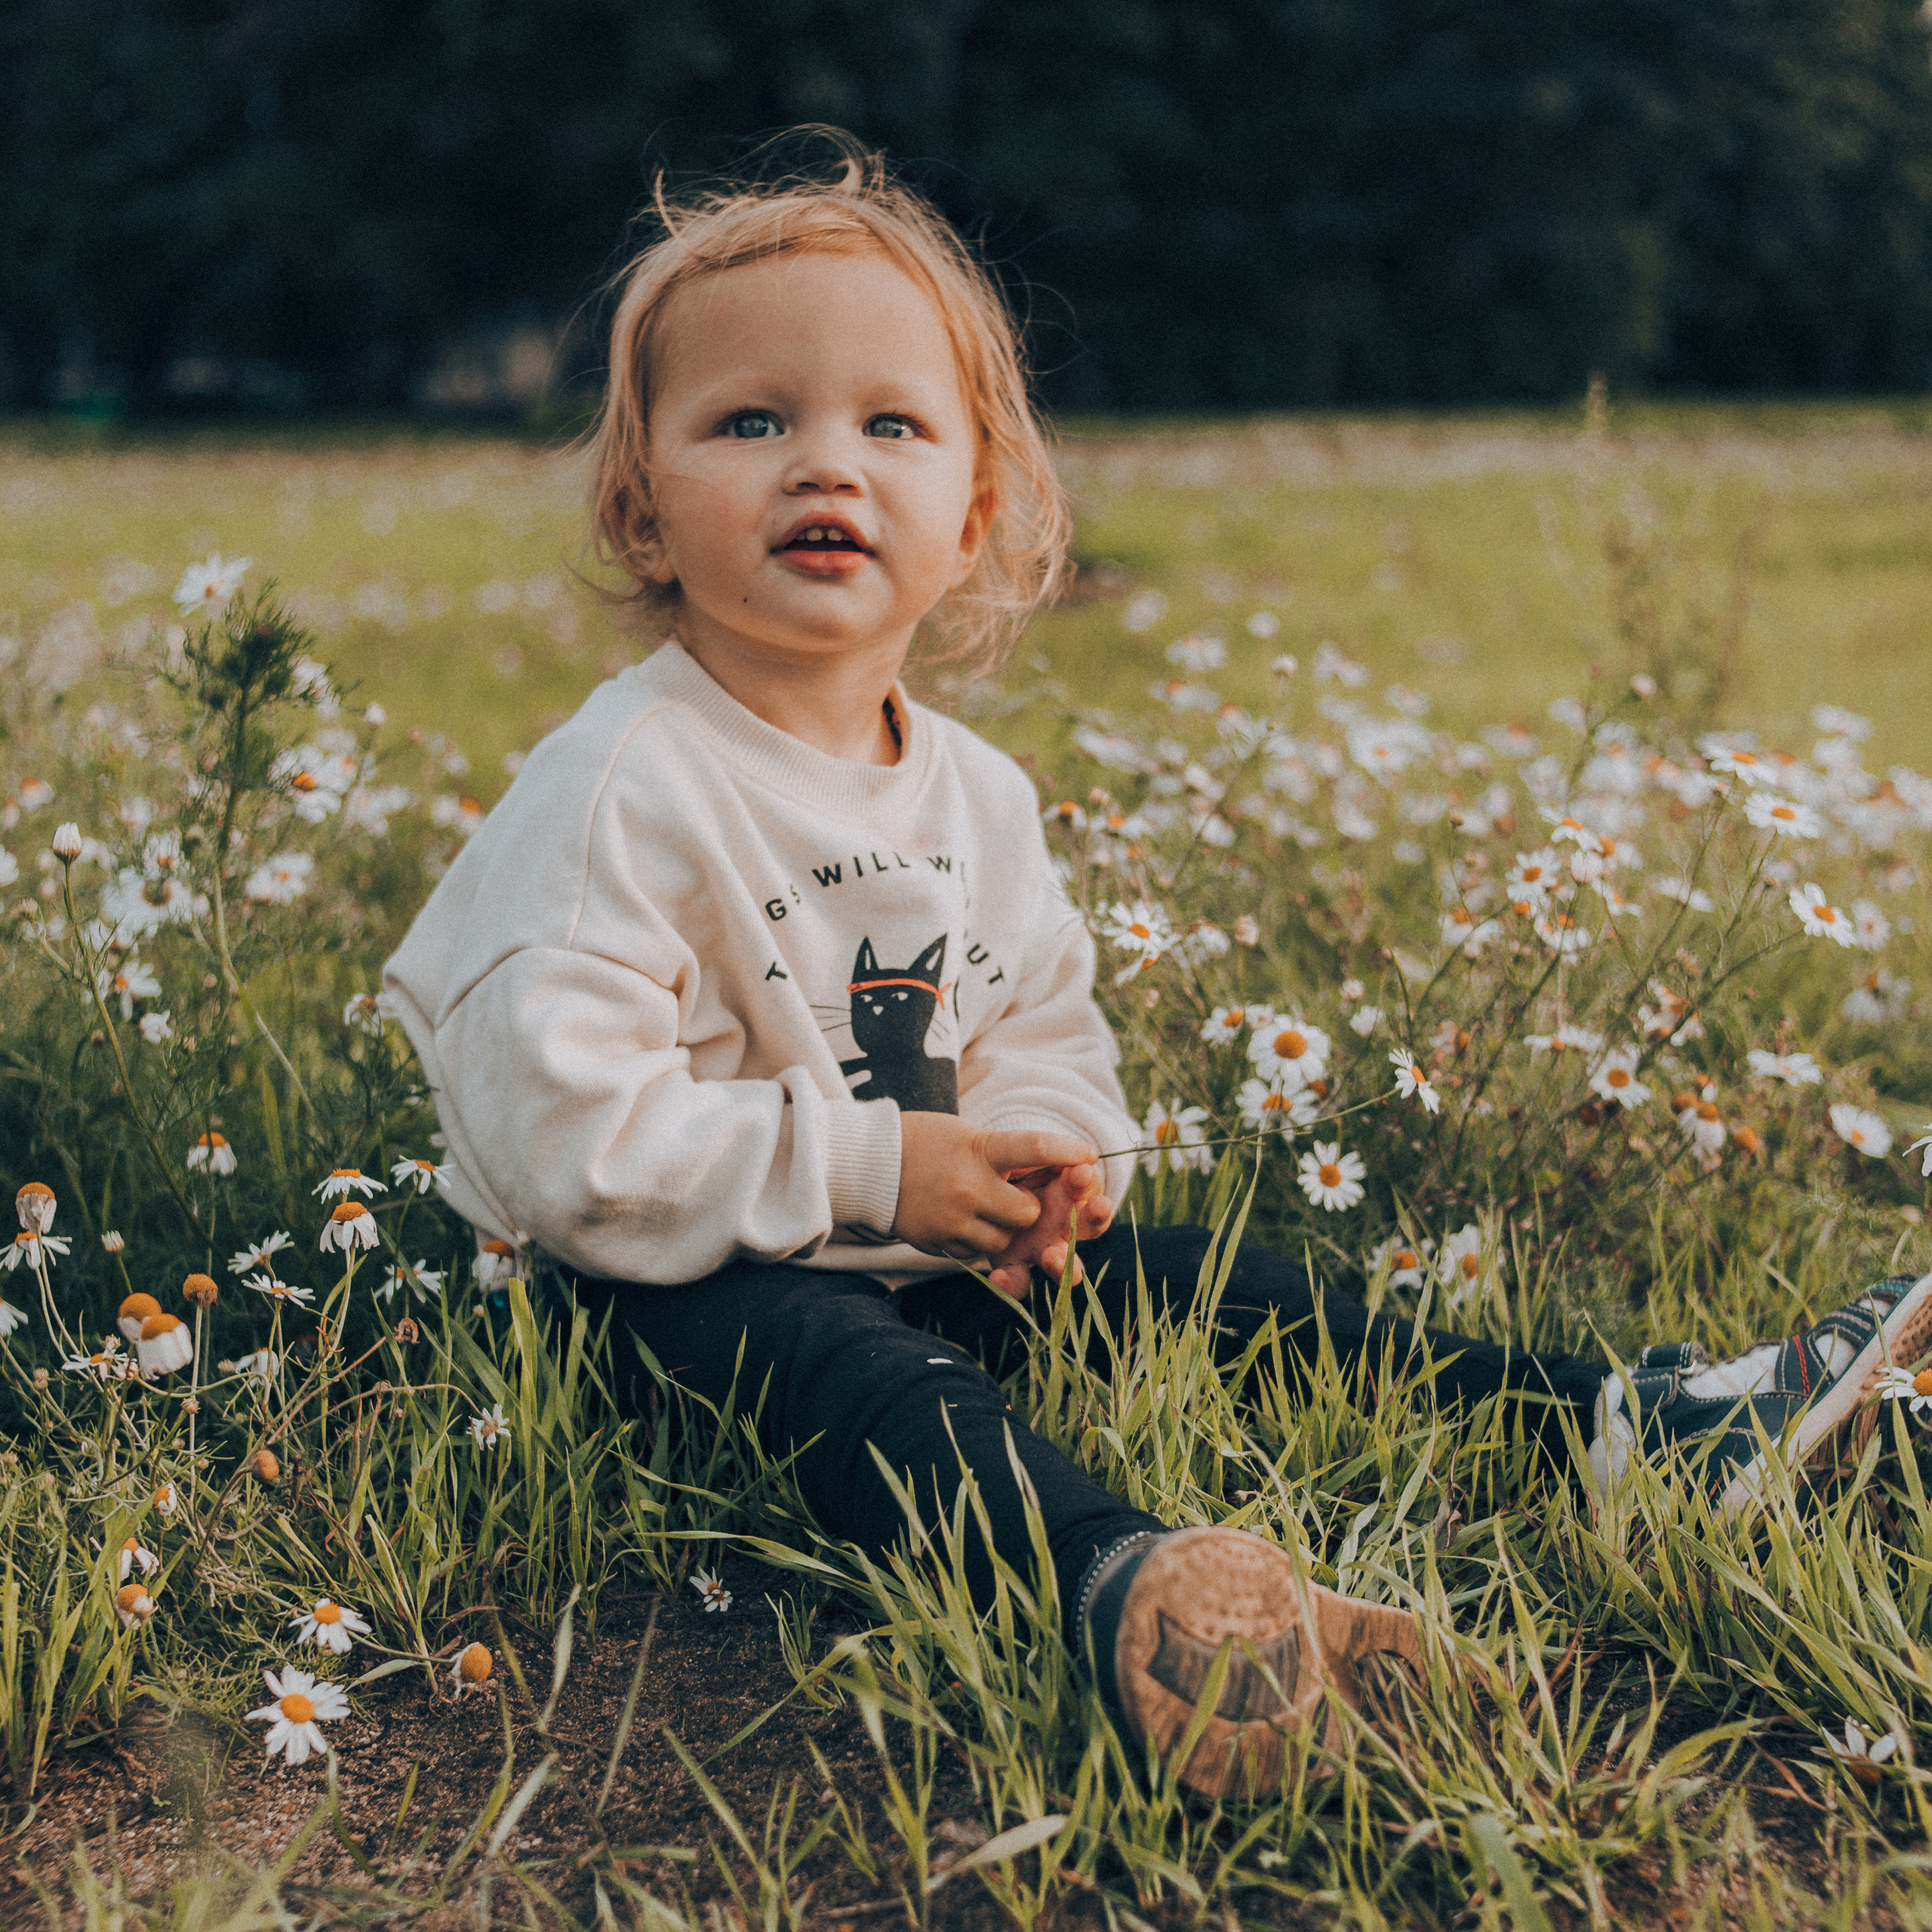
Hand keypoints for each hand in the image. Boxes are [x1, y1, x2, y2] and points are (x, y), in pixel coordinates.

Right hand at [893, 1116, 1102, 1292]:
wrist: (869, 1164)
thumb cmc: (927, 1143)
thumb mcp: (969, 1135)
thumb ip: (1008, 1154)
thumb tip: (1060, 1170)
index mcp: (980, 1149)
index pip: (1035, 1147)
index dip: (1066, 1152)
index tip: (1088, 1156)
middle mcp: (969, 1185)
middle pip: (1027, 1213)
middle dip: (1029, 1211)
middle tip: (1016, 1199)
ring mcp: (953, 1219)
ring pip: (1005, 1242)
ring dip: (1005, 1231)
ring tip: (984, 1210)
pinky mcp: (940, 1244)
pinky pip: (979, 1256)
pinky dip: (980, 1244)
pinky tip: (963, 1222)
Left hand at [984, 1160, 1112, 1297]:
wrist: (970, 1187)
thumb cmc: (1003, 1164)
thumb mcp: (1018, 1153)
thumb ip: (1041, 1152)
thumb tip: (1072, 1152)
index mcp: (1069, 1189)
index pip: (1088, 1185)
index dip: (1088, 1180)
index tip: (1081, 1172)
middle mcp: (1063, 1222)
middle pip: (1089, 1225)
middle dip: (1096, 1217)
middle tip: (1098, 1207)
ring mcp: (1042, 1246)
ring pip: (1063, 1263)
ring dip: (1061, 1263)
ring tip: (1051, 1257)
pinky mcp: (1016, 1264)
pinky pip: (1020, 1281)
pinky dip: (1011, 1283)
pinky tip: (999, 1276)